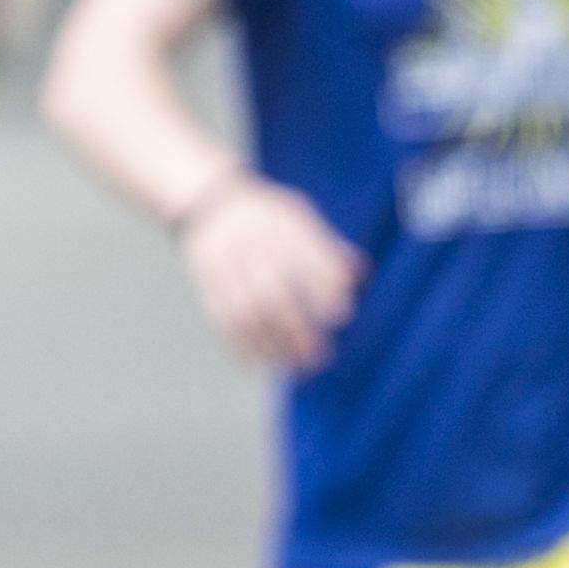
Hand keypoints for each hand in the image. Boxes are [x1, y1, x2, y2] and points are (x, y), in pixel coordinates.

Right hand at [180, 177, 366, 374]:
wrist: (209, 199)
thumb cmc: (268, 215)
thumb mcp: (299, 214)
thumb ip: (328, 246)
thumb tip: (361, 273)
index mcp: (280, 225)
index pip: (306, 258)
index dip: (324, 288)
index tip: (341, 316)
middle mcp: (252, 244)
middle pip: (273, 293)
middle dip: (298, 329)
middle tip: (321, 357)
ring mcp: (226, 263)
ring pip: (247, 311)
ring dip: (272, 345)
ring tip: (296, 368)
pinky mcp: (207, 281)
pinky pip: (221, 317)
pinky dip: (240, 345)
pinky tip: (259, 364)